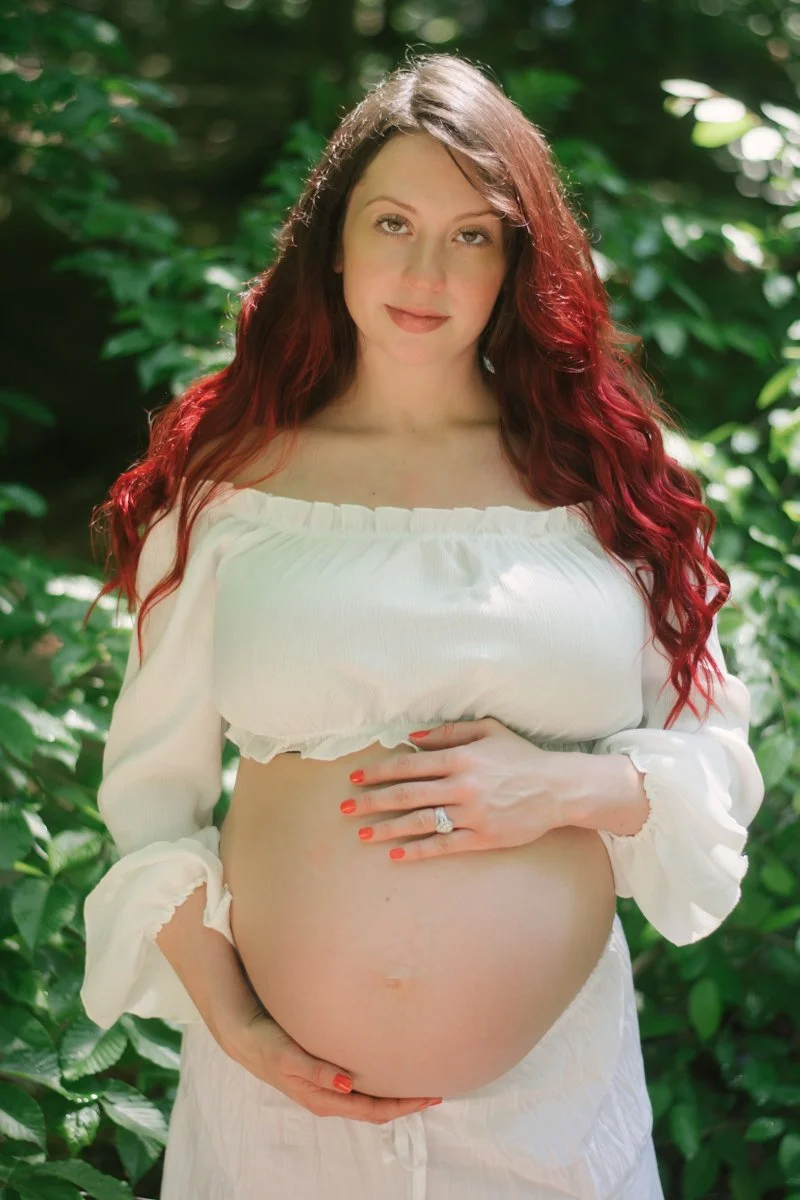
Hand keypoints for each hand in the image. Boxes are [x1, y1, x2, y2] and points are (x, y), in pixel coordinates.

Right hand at [220, 1002, 441, 1123]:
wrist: (242, 1034)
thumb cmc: (266, 1045)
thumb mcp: (289, 1057)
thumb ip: (317, 1071)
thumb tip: (349, 1085)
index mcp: (324, 1099)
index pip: (373, 1111)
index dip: (403, 1106)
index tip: (430, 1095)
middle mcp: (329, 1098)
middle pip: (376, 1109)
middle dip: (405, 1103)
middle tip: (434, 1090)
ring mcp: (326, 1087)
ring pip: (368, 1098)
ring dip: (393, 1093)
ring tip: (416, 1080)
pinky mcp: (323, 1073)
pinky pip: (358, 1085)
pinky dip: (377, 1081)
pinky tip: (385, 1068)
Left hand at [343, 716, 570, 861]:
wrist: (557, 788)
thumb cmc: (520, 756)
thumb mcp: (488, 731)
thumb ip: (449, 732)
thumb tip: (413, 739)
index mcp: (461, 758)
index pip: (410, 765)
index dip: (379, 772)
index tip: (356, 778)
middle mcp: (462, 786)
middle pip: (407, 794)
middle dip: (373, 801)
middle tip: (346, 808)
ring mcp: (472, 813)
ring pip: (421, 822)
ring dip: (388, 828)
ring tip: (363, 834)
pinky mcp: (483, 837)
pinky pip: (444, 845)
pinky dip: (418, 850)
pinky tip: (396, 854)